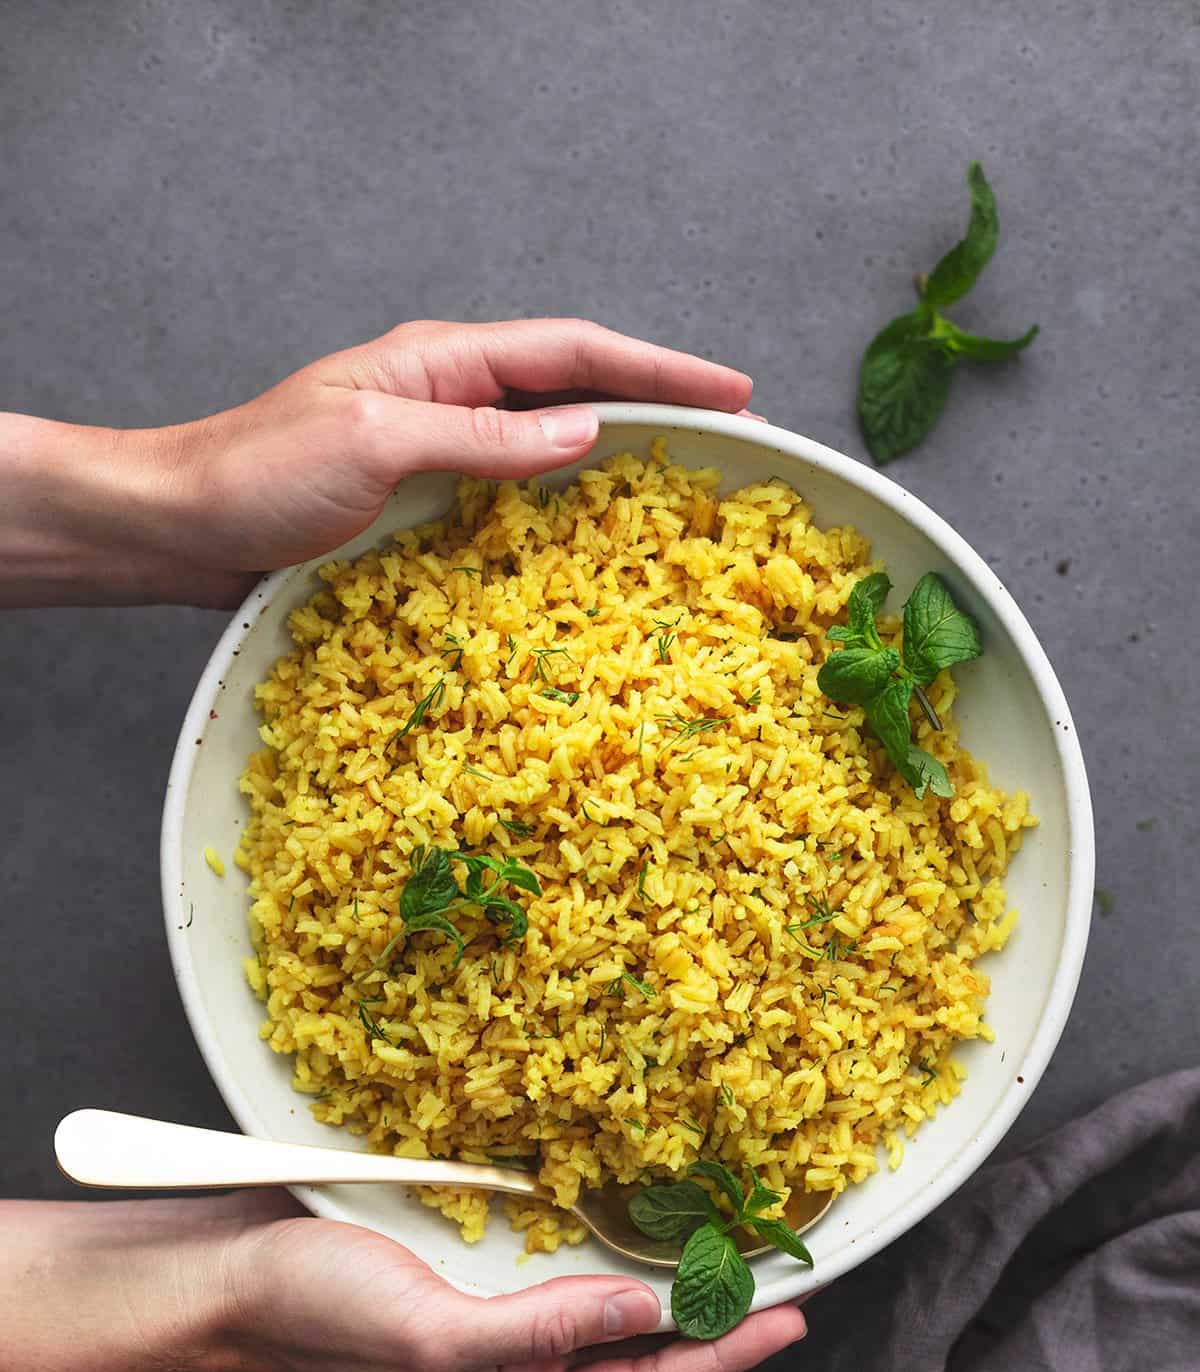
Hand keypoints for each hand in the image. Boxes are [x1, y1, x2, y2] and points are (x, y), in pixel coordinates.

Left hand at [0, 318, 752, 608]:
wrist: (182, 528)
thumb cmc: (259, 476)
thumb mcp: (374, 444)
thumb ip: (481, 438)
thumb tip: (587, 431)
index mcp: (441, 362)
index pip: (573, 350)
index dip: (657, 369)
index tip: (730, 390)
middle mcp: (447, 398)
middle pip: (573, 389)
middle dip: (653, 405)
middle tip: (731, 433)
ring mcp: (437, 452)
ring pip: (548, 445)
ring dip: (617, 460)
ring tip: (684, 486)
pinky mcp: (423, 506)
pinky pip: (513, 499)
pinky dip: (562, 512)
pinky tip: (591, 541)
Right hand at [225, 1195, 805, 1371]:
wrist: (235, 1274)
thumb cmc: (322, 1313)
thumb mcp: (435, 1334)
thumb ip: (540, 1327)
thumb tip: (641, 1309)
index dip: (722, 1358)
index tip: (791, 1318)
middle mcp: (514, 1369)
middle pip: (636, 1356)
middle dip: (710, 1326)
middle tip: (779, 1280)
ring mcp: (492, 1324)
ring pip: (603, 1312)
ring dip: (664, 1284)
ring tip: (726, 1252)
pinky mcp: (470, 1277)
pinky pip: (558, 1272)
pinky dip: (604, 1247)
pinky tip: (626, 1217)